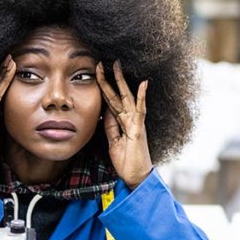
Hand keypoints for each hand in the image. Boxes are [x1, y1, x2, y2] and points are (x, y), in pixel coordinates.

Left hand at [97, 60, 151, 188]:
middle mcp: (129, 119)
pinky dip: (142, 96)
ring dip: (122, 81)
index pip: (110, 100)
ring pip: (127, 98)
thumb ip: (109, 126)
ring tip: (118, 66)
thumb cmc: (126, 161)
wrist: (136, 177)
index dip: (103, 87)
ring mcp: (135, 122)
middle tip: (102, 62)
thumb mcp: (112, 141)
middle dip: (109, 79)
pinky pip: (140, 110)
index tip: (95, 73)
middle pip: (117, 95)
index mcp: (121, 121)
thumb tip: (104, 111)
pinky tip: (143, 83)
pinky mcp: (139, 129)